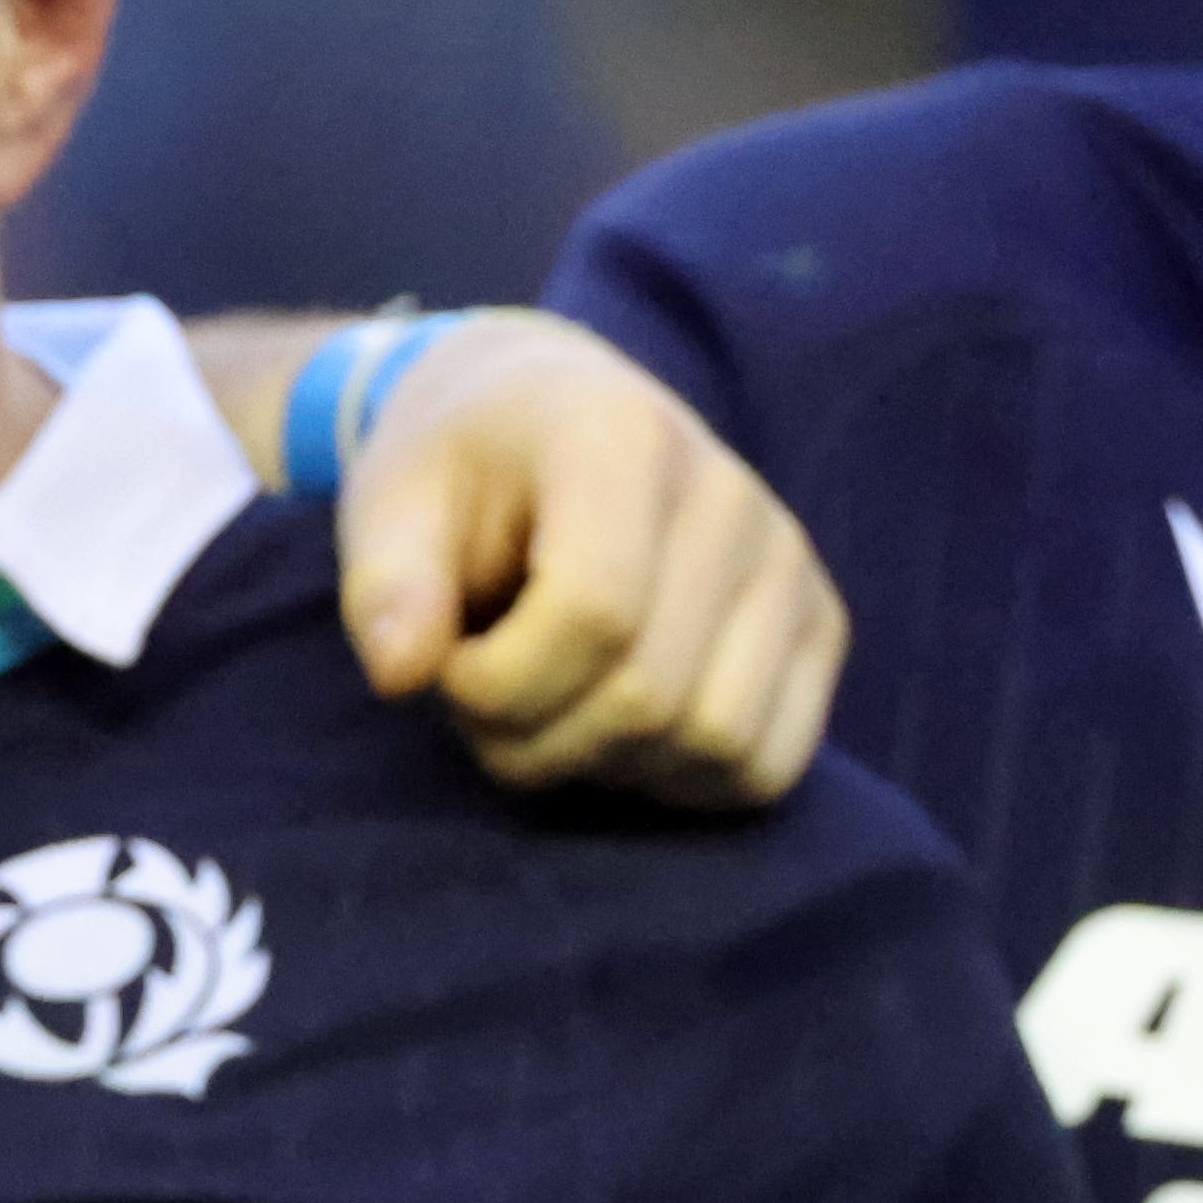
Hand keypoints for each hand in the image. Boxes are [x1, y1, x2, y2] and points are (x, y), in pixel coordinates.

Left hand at [338, 309, 841, 809]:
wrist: (539, 420)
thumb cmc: (455, 475)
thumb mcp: (388, 506)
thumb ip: (385, 587)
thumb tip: (402, 674)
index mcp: (622, 439)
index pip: (593, 613)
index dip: (495, 683)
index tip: (444, 664)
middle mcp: (730, 494)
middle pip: (647, 696)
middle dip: (531, 737)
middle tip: (483, 696)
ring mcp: (786, 561)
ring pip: (714, 740)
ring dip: (602, 763)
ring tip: (549, 705)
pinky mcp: (818, 624)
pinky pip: (767, 762)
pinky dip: (678, 782)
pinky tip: (614, 735)